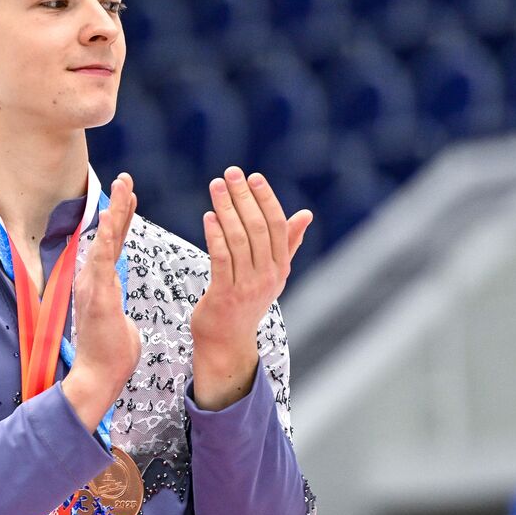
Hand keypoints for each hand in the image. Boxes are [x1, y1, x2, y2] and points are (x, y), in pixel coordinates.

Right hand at [63, 173, 141, 433]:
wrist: (98, 377)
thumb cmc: (110, 357)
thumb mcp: (119, 326)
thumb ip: (117, 313)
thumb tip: (119, 315)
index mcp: (99, 286)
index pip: (111, 246)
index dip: (120, 221)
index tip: (128, 198)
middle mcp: (92, 280)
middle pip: (107, 236)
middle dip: (118, 206)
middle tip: (127, 179)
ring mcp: (92, 285)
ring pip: (106, 240)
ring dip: (115, 211)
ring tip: (125, 185)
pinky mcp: (97, 293)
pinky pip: (102, 257)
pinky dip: (107, 234)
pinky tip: (112, 212)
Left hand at [192, 168, 310, 409]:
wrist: (227, 341)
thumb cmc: (246, 301)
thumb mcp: (271, 274)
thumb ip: (288, 244)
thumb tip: (306, 214)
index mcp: (280, 267)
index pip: (278, 226)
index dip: (266, 199)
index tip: (253, 177)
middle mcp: (267, 276)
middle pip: (258, 228)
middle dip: (244, 197)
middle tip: (230, 173)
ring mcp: (247, 286)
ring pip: (238, 239)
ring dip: (226, 209)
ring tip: (216, 187)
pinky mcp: (225, 295)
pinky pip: (221, 258)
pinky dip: (215, 234)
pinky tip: (209, 216)